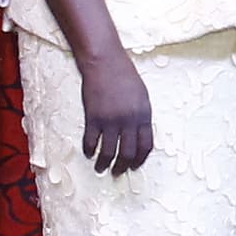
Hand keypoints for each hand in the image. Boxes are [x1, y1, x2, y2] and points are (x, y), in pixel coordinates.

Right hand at [77, 48, 154, 174]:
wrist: (104, 62)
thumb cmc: (124, 75)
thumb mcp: (142, 95)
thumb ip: (141, 116)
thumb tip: (138, 134)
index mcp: (144, 115)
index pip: (146, 146)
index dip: (140, 159)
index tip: (134, 166)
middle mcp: (129, 121)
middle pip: (127, 153)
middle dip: (122, 167)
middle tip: (117, 172)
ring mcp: (110, 121)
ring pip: (108, 152)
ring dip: (104, 164)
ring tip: (101, 168)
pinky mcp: (93, 118)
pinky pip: (91, 141)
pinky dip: (89, 150)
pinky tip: (89, 153)